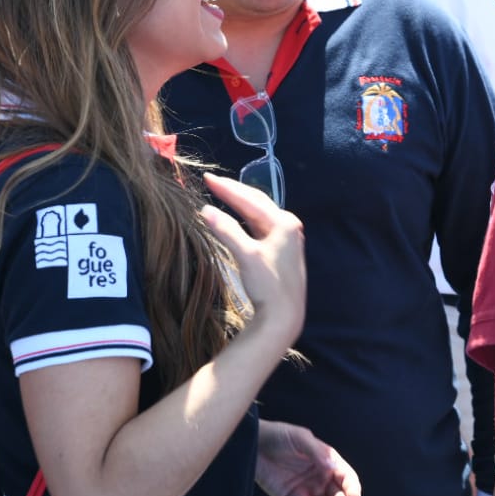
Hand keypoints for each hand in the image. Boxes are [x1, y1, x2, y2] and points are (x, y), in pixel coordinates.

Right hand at [202, 173, 305, 336]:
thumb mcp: (246, 255)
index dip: (228, 188)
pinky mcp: (281, 251)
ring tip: (221, 193)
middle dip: (234, 191)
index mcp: (284, 223)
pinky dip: (245, 219)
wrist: (284, 316)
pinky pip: (260, 226)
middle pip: (257, 202)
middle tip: (211, 181)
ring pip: (259, 214)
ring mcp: (286, 238)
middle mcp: (289, 226)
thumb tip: (205, 210)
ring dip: (240, 204)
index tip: (208, 178)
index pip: (251, 199)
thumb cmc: (268, 286)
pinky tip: (236, 217)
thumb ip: (227, 230)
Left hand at [255, 420, 360, 495]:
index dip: (353, 488)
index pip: (346, 477)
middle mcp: (321, 478)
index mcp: (327, 461)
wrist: (253, 445)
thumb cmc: (279, 436)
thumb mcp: (300, 438)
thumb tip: (333, 466)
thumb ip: (317, 452)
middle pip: (340, 495)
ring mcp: (308, 490)